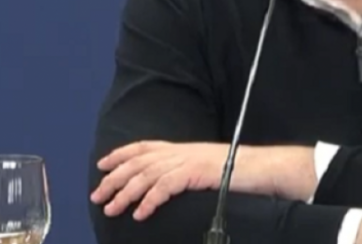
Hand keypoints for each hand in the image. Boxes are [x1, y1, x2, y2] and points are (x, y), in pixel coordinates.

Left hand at [90, 141, 316, 219]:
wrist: (264, 168)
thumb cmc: (240, 171)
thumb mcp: (208, 167)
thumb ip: (188, 172)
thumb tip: (167, 186)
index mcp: (184, 148)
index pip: (145, 146)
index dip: (121, 154)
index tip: (103, 165)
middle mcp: (182, 150)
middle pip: (139, 162)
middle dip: (115, 178)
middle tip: (98, 196)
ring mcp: (188, 160)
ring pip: (147, 175)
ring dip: (125, 193)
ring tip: (112, 209)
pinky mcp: (196, 172)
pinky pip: (165, 187)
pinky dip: (149, 201)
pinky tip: (140, 214)